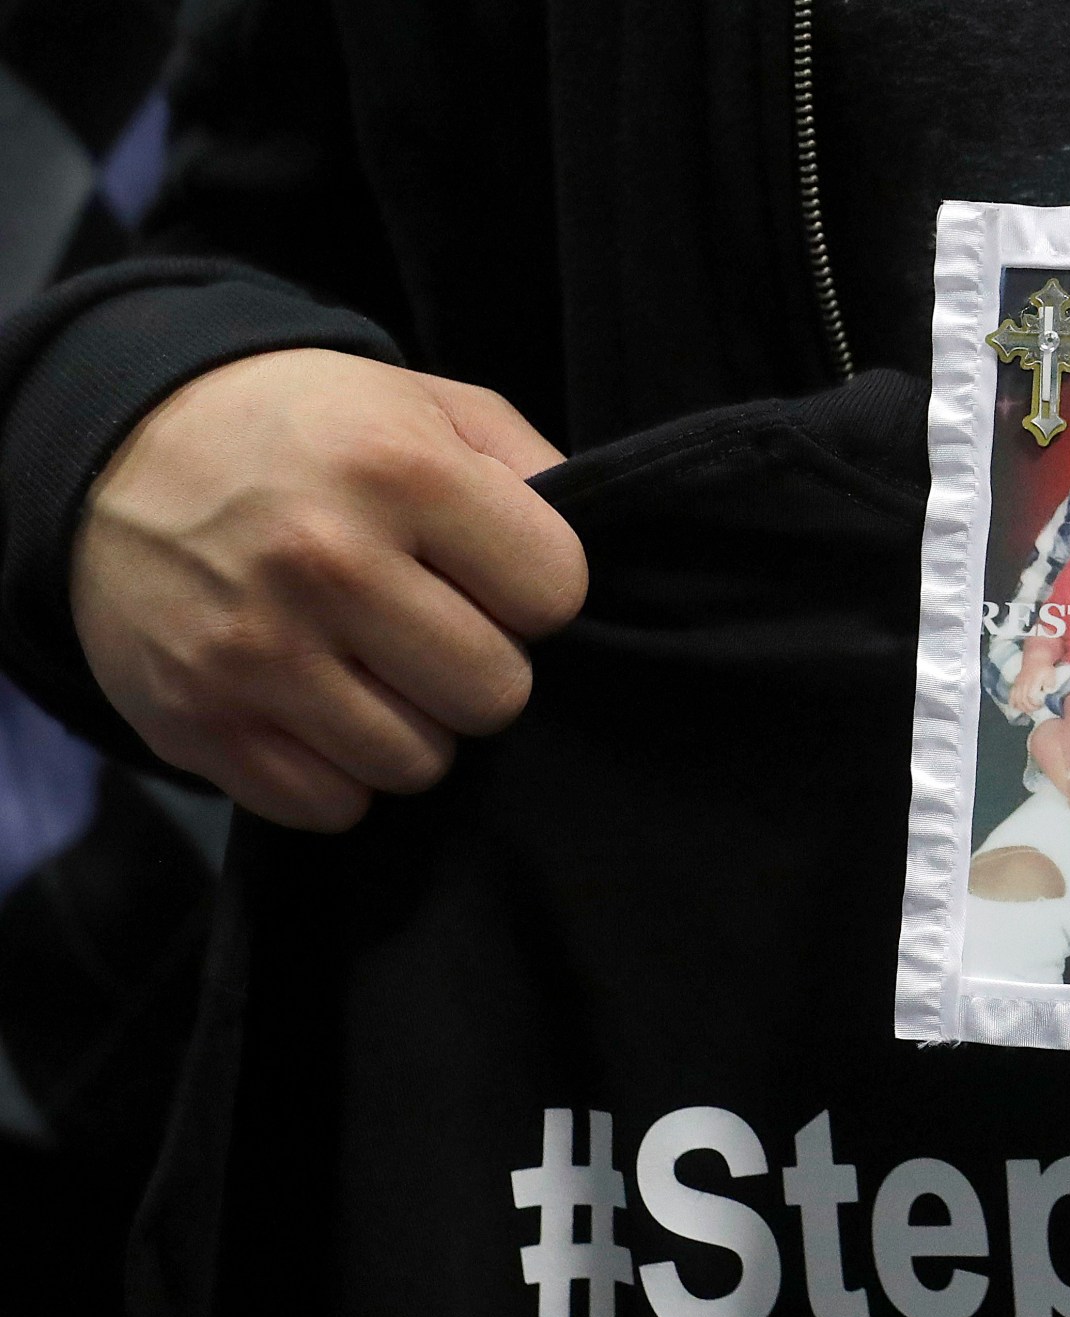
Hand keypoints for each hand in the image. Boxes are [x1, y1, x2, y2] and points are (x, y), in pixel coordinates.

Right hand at [71, 349, 585, 830]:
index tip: (490, 574)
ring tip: (371, 667)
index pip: (555, 594)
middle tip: (432, 630)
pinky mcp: (197, 721)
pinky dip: (337, 773)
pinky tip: (318, 708)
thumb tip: (596, 561)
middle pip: (496, 694)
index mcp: (397, 470)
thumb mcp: (428, 404)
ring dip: (411, 727)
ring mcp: (253, 649)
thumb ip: (531, 469)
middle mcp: (324, 560)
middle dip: (480, 667)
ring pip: (418, 764)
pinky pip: (330, 805)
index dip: (535, 591)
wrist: (118, 447)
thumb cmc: (309, 433)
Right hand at [1008, 661, 1055, 716]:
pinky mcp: (1015, 684)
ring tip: (1028, 709)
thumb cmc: (1044, 669)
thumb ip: (1050, 684)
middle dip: (1029, 708)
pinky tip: (1015, 707)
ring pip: (1016, 699)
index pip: (1031, 697)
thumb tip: (1047, 691)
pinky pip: (1011, 694)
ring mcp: (1018, 684)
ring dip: (1021, 707)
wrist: (1036, 659)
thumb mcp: (1051, 675)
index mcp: (1033, 683)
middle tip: (1036, 708)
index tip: (1041, 705)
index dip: (1035, 704)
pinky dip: (1012, 702)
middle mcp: (1024, 684)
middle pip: (1022, 700)